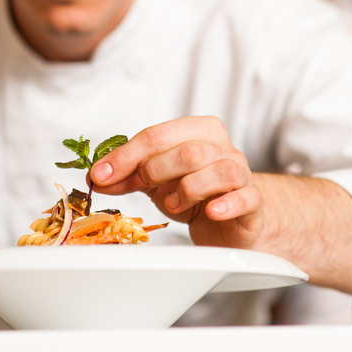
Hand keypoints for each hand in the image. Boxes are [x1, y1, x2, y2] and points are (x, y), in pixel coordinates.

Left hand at [88, 116, 263, 248]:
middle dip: (156, 171)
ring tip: (173, 204)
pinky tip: (211, 211)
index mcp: (197, 131)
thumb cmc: (195, 194)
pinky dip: (225, 204)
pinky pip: (245, 197)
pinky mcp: (253, 202)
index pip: (157, 135)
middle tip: (144, 186)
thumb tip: (97, 177)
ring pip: (217, 170)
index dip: (125, 156)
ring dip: (187, 189)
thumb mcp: (156, 181)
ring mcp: (241, 173)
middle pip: (187, 151)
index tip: (101, 174)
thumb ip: (128, 176)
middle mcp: (222, 147)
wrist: (231, 220)